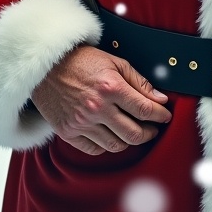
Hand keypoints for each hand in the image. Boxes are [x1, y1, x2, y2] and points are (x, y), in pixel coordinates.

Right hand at [31, 45, 172, 155]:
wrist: (46, 66)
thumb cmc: (83, 61)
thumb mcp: (115, 62)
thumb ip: (139, 82)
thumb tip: (160, 99)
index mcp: (111, 87)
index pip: (145, 110)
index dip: (160, 115)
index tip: (165, 116)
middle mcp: (97, 108)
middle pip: (133, 134)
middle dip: (149, 133)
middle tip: (153, 128)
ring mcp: (81, 123)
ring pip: (116, 145)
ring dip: (129, 140)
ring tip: (133, 131)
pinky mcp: (68, 133)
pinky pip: (95, 150)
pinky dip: (107, 145)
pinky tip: (111, 135)